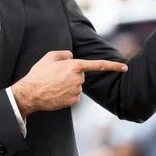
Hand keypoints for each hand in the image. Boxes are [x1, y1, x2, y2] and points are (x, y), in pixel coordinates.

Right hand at [11, 51, 127, 116]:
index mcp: (74, 65)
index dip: (113, 66)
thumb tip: (72, 58)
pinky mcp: (74, 101)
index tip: (125, 67)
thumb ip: (65, 54)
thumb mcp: (49, 57)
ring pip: (77, 86)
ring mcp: (77, 91)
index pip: (98, 65)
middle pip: (81, 75)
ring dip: (68, 85)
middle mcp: (78, 79)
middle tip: (56, 76)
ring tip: (54, 85)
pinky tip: (56, 93)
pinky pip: (74, 95)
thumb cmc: (39, 74)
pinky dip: (67, 94)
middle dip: (72, 75)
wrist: (30, 93)